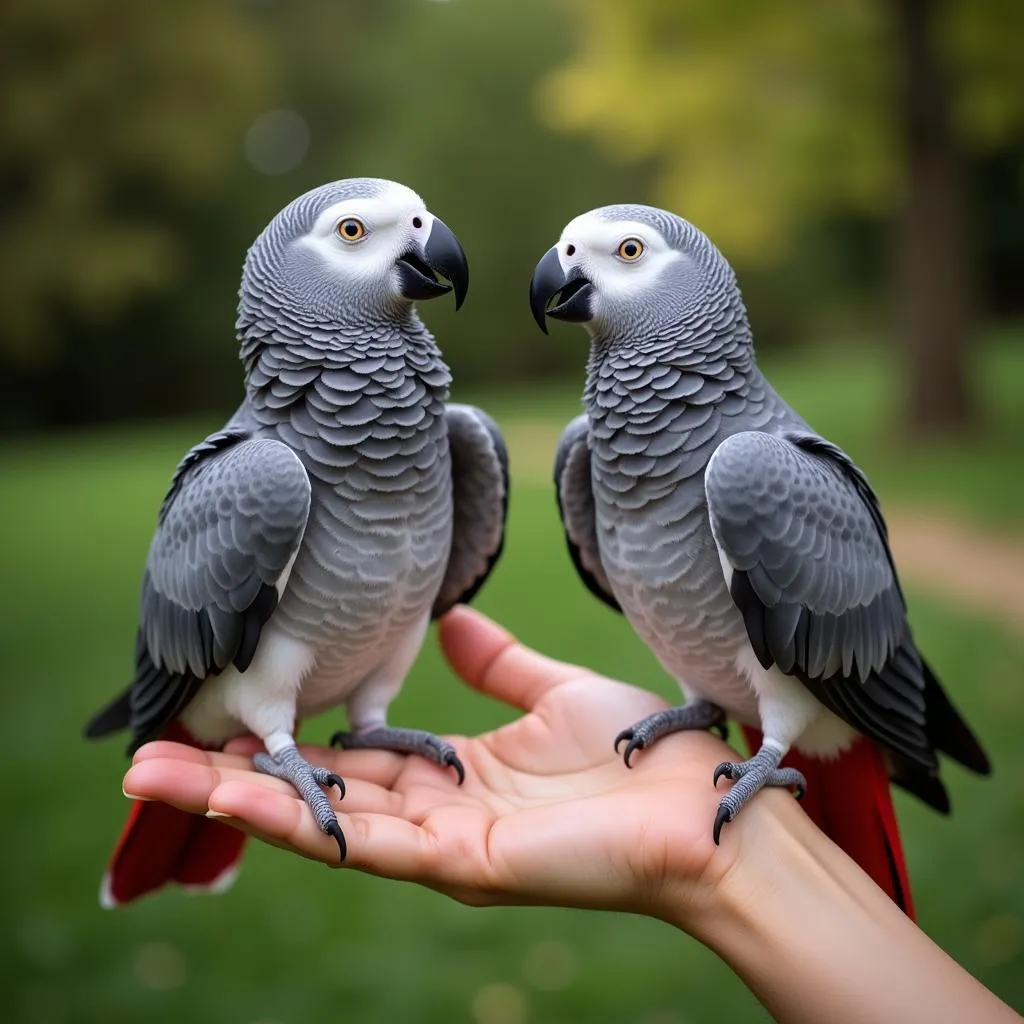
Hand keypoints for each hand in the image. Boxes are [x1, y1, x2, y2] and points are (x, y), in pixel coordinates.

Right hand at [123, 607, 778, 922]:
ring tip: (154, 773)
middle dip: (235, 771)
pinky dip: (296, 819)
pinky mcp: (465, 858)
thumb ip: (497, 664)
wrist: (704, 805)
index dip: (290, 732)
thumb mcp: (553, 691)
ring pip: (322, 818)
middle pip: (318, 789)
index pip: (352, 754)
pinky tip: (235, 796)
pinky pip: (367, 840)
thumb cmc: (641, 752)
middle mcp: (438, 811)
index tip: (232, 704)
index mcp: (457, 772)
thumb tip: (446, 624)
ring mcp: (445, 841)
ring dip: (236, 796)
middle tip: (146, 753)